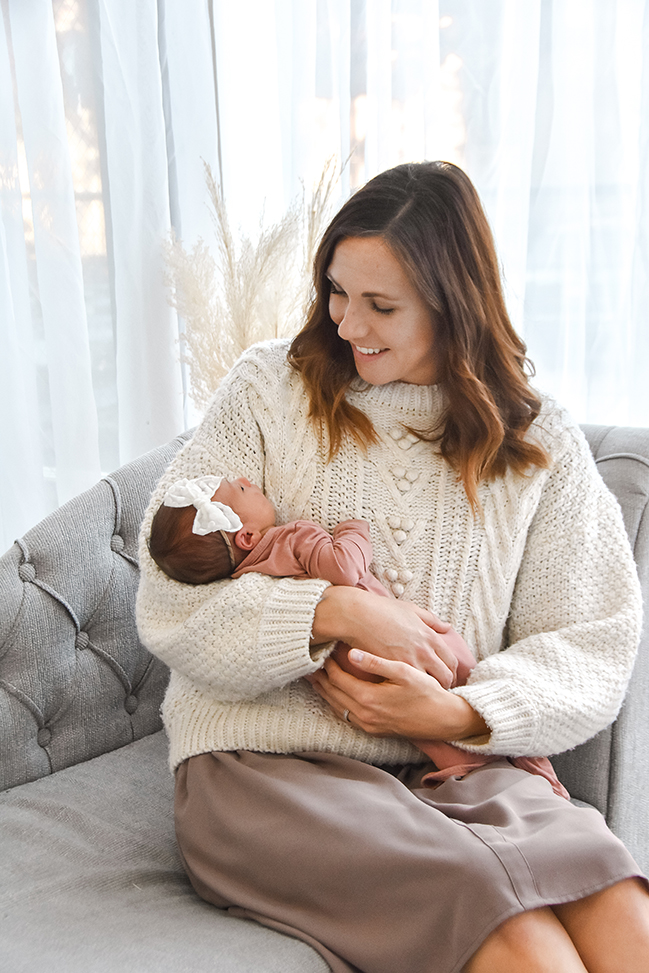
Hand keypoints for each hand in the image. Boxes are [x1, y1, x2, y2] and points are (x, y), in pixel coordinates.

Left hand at [307, 649, 488, 740]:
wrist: (443, 720)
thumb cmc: (427, 693)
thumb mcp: (403, 672)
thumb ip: (375, 663)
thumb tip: (351, 653)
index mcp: (368, 699)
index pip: (338, 679)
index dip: (327, 665)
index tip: (321, 651)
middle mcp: (364, 715)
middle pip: (332, 695)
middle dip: (319, 679)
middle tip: (308, 664)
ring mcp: (368, 725)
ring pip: (337, 707)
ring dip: (326, 692)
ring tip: (316, 678)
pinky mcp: (374, 730)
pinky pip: (347, 715)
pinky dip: (337, 703)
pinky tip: (336, 694)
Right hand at [311, 588, 459, 688]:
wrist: (358, 615)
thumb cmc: (383, 610)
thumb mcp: (412, 610)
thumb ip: (431, 620)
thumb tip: (446, 627)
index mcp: (430, 636)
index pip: (451, 661)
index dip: (450, 671)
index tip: (445, 676)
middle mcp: (424, 651)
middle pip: (445, 677)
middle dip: (444, 685)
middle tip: (437, 689)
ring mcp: (410, 662)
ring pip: (429, 685)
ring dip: (427, 689)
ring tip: (422, 693)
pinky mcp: (393, 670)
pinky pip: (409, 685)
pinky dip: (409, 690)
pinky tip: (405, 692)